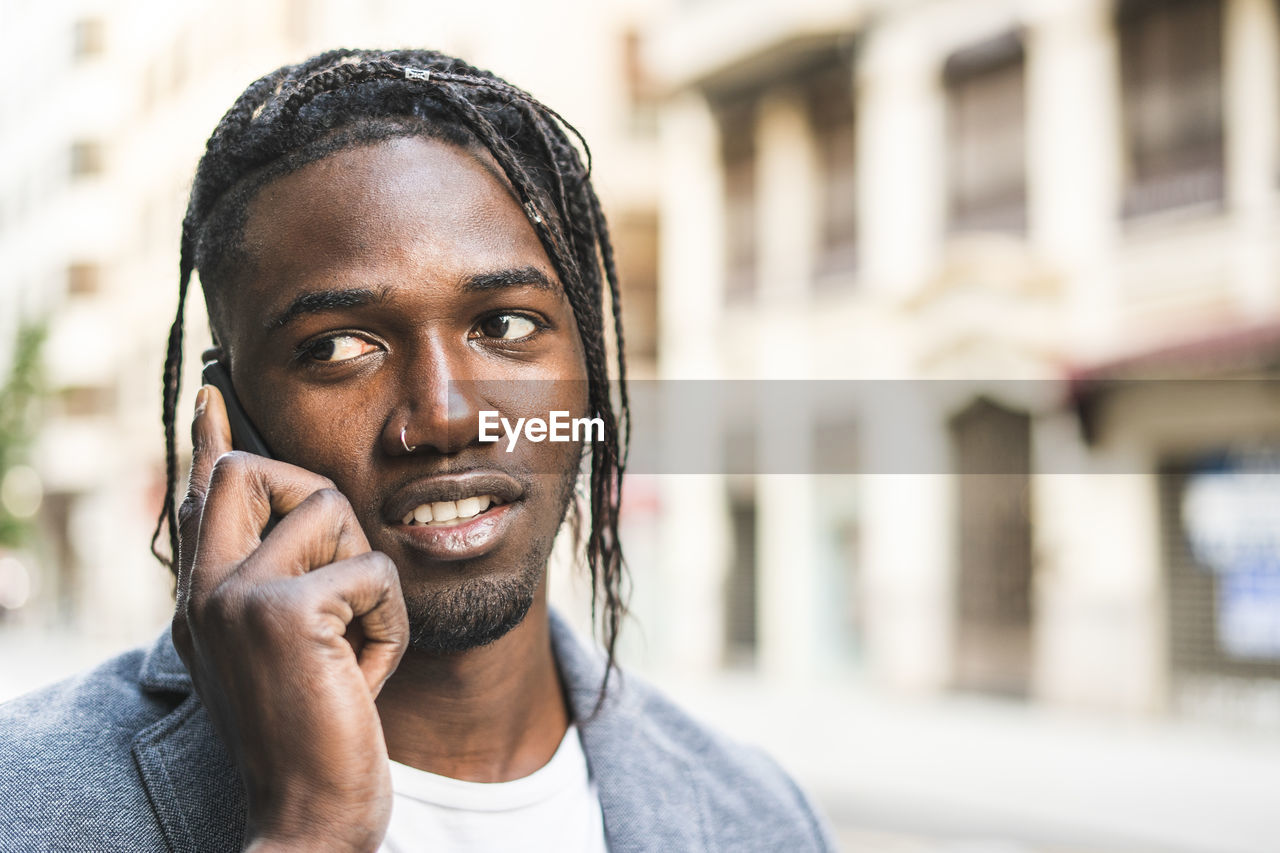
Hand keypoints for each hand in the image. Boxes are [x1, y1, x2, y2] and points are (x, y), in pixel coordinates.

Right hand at [173, 385, 408, 851]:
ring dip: (369, 581)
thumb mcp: (284, 654)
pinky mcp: (284, 613)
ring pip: (333, 511)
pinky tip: (364, 675)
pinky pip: (375, 572)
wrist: (311, 818)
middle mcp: (204, 588)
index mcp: (203, 596)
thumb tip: (296, 520)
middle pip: (255, 468)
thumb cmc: (315, 734)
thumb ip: (278, 584)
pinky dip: (390, 625)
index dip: (208, 441)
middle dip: (318, 501)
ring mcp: (235, 596)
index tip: (212, 395)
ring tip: (351, 647)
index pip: (201, 496)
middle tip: (337, 580)